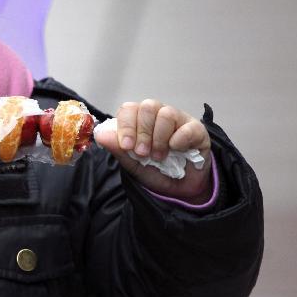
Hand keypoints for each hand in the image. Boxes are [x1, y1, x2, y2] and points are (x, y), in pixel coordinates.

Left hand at [94, 99, 212, 202]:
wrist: (180, 190)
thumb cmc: (155, 171)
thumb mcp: (132, 164)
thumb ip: (118, 149)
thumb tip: (100, 135)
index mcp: (139, 120)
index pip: (128, 109)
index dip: (126, 126)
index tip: (127, 146)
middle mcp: (158, 115)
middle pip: (147, 107)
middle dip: (142, 132)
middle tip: (143, 153)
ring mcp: (178, 120)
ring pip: (166, 113)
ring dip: (159, 138)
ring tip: (159, 156)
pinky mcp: (196, 130)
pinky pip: (187, 127)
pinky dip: (179, 140)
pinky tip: (176, 150)